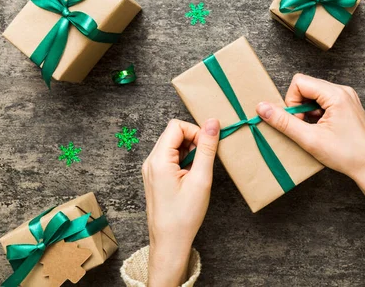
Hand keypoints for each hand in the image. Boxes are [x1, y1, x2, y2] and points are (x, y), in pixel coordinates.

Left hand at [142, 118, 219, 286]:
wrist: (169, 242)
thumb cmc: (184, 215)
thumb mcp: (201, 179)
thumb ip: (207, 148)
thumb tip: (213, 123)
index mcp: (158, 160)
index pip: (177, 126)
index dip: (196, 131)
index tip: (207, 148)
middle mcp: (150, 161)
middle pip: (174, 133)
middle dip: (193, 140)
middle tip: (204, 161)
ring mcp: (151, 169)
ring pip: (173, 145)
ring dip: (189, 151)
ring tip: (198, 171)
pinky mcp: (155, 176)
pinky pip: (170, 157)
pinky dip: (184, 160)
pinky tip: (191, 177)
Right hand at [256, 74, 364, 217]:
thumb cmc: (346, 154)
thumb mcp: (309, 139)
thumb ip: (284, 122)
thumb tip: (262, 108)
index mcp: (336, 94)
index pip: (300, 82)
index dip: (291, 101)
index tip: (298, 122)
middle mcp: (343, 91)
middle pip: (307, 87)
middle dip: (299, 107)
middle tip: (304, 128)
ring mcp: (347, 98)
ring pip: (315, 95)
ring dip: (308, 111)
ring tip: (314, 131)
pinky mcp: (348, 106)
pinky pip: (324, 102)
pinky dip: (317, 114)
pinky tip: (322, 130)